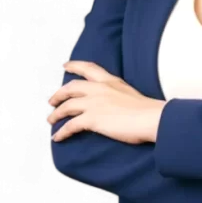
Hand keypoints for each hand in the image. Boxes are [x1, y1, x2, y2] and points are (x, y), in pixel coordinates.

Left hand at [46, 60, 165, 144]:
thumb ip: (117, 95)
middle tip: (51, 101)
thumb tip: (113, 105)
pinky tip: (57, 137)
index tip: (64, 65)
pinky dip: (61, 132)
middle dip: (57, 94)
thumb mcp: (130, 93)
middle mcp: (99, 89)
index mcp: (110, 81)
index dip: (74, 65)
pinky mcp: (92, 118)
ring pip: (66, 106)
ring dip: (55, 114)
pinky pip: (70, 125)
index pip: (88, 68)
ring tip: (49, 120)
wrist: (151, 118)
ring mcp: (94, 103)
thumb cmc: (148, 110)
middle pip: (70, 87)